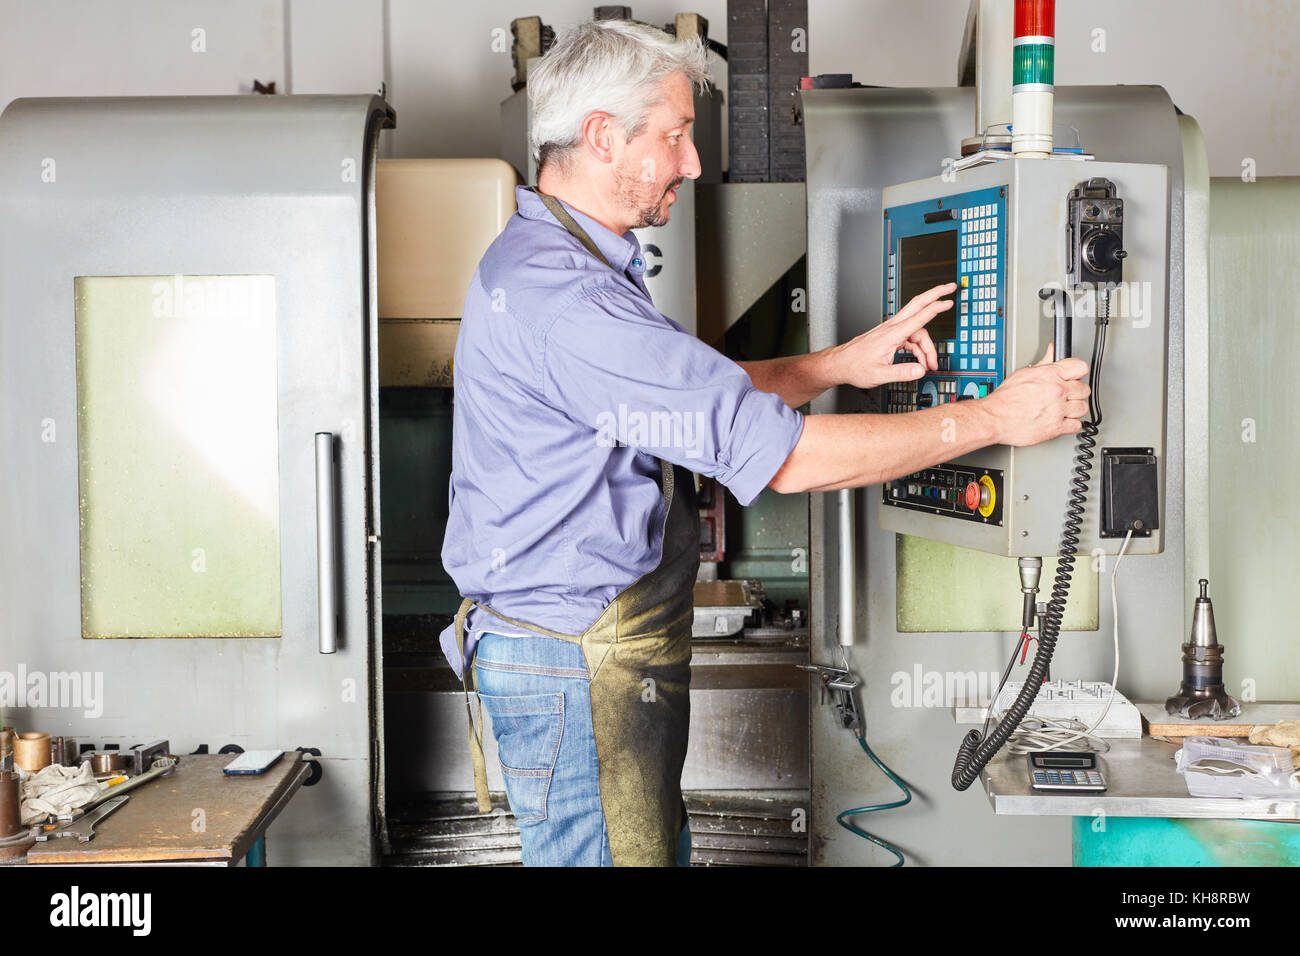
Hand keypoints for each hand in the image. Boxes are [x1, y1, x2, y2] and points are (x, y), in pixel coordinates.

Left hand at [828, 283, 953, 389]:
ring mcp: (890, 330)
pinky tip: (919, 361)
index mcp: (891, 334)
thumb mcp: (879, 375)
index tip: (948, 301)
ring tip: (931, 363)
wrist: (840, 364)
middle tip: (951, 287)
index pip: (918, 317)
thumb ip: (903, 372)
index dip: (935, 308)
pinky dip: (918, 348)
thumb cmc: (855, 367)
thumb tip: (921, 370)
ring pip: (917, 329)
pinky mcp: (889, 336)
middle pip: (918, 305)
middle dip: (936, 294)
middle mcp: (891, 328)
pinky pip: (910, 337)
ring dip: (927, 345)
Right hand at [981, 344, 1090, 446]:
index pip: (1081, 367)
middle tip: (1066, 395)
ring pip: (1083, 408)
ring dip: (1075, 409)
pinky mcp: (1056, 427)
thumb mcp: (1024, 373)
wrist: (994, 418)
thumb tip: (1052, 350)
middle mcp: (1057, 391)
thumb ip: (1044, 362)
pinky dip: (1071, 424)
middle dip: (1076, 392)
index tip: (1074, 378)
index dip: (1077, 373)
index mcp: (1050, 375)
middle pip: (1084, 389)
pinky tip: (1062, 420)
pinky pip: (1076, 425)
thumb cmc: (1005, 399)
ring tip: (1064, 409)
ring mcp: (1058, 410)